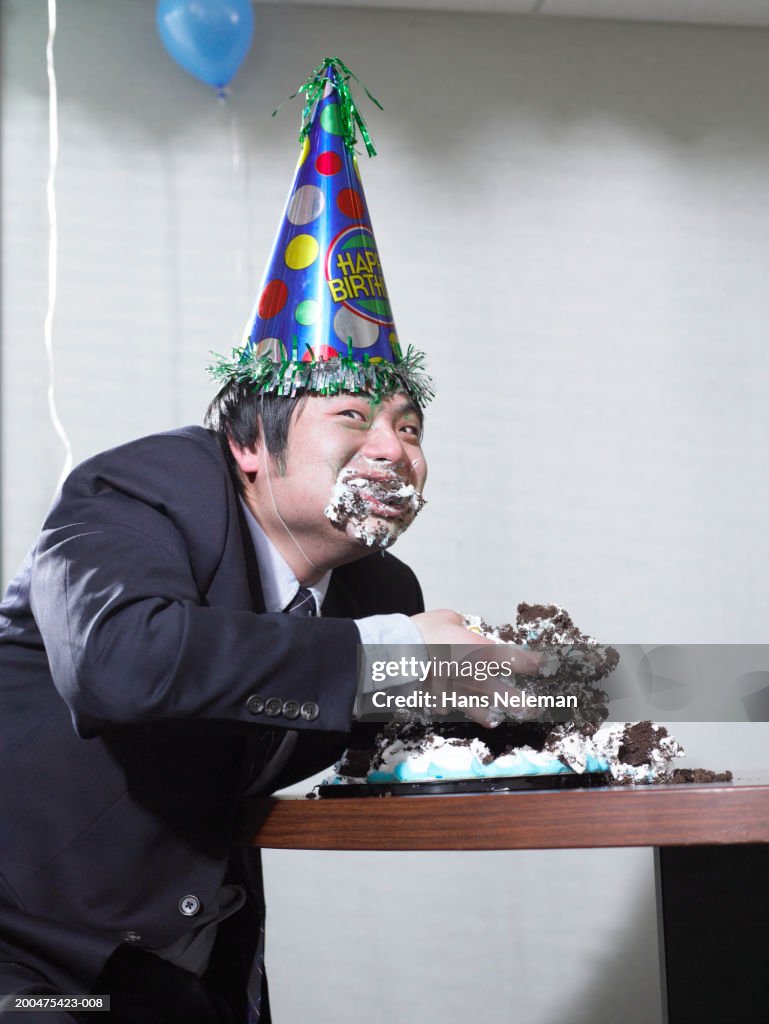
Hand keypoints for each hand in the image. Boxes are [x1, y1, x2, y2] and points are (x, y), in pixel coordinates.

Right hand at [411, 609, 542, 726]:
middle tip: (532, 707)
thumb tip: (458, 626)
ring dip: (489, 715)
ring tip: (496, 720)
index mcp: (484, 652)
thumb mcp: (447, 618)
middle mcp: (478, 677)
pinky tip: (449, 708)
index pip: (519, 660)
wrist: (402, 657)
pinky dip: (450, 707)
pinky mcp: (442, 703)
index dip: (536, 664)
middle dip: (522, 703)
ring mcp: (461, 694)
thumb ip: (458, 624)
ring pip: (482, 711)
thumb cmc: (426, 633)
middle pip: (508, 697)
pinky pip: (450, 708)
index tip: (547, 666)